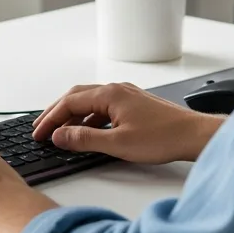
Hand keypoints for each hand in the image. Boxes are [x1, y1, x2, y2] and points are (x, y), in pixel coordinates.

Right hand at [31, 82, 223, 163]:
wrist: (194, 136)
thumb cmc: (163, 137)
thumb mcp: (117, 143)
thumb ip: (84, 139)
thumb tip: (59, 136)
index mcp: (109, 94)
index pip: (69, 103)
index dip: (51, 119)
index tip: (39, 133)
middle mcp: (116, 89)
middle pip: (76, 97)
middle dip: (56, 113)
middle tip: (41, 128)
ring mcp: (126, 96)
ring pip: (90, 102)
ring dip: (73, 116)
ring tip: (60, 133)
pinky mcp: (134, 105)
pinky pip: (103, 107)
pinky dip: (89, 118)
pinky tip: (88, 132)